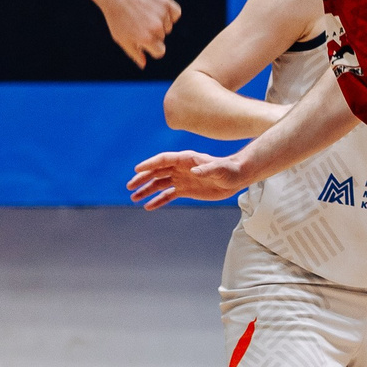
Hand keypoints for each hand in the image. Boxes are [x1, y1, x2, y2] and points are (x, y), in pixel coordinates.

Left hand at [92, 0, 179, 67]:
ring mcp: (161, 13)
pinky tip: (158, 9)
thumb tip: (144, 65)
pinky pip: (175, 13)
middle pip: (163, 37)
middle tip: (138, 21)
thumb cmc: (116, 17)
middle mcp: (156, 27)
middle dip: (153, 33)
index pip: (160, 51)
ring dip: (160, 22)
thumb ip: (134, 53)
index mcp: (146, 39)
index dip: (152, 47)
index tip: (143, 40)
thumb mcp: (121, 38)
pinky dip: (170, 13)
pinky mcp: (165, 1)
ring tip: (143, 13)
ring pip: (169, 25)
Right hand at [128, 150, 247, 209]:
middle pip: (157, 171)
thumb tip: (194, 172)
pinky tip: (148, 206)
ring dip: (146, 190)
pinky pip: (168, 195)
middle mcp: (180, 168)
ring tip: (133, 198)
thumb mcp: (220, 170)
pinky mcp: (185, 190)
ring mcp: (181, 179)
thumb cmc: (229, 170)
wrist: (236, 177)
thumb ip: (207, 170)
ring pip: (159, 184)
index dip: (150, 164)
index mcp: (186, 159)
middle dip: (143, 178)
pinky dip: (158, 200)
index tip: (137, 169)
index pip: (163, 160)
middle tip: (130, 186)